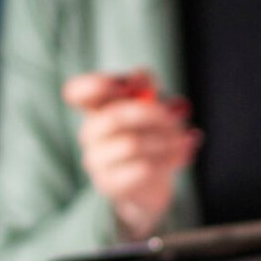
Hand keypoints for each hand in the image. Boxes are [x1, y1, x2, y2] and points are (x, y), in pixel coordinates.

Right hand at [63, 71, 197, 240]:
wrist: (150, 186)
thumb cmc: (150, 139)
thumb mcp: (151, 109)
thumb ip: (146, 88)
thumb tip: (140, 75)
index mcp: (96, 110)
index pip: (76, 91)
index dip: (99, 84)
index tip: (130, 87)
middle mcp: (90, 134)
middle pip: (114, 116)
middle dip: (153, 115)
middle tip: (177, 119)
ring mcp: (97, 161)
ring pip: (132, 144)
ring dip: (165, 140)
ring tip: (184, 141)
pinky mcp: (111, 185)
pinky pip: (141, 169)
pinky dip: (166, 161)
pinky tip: (179, 158)